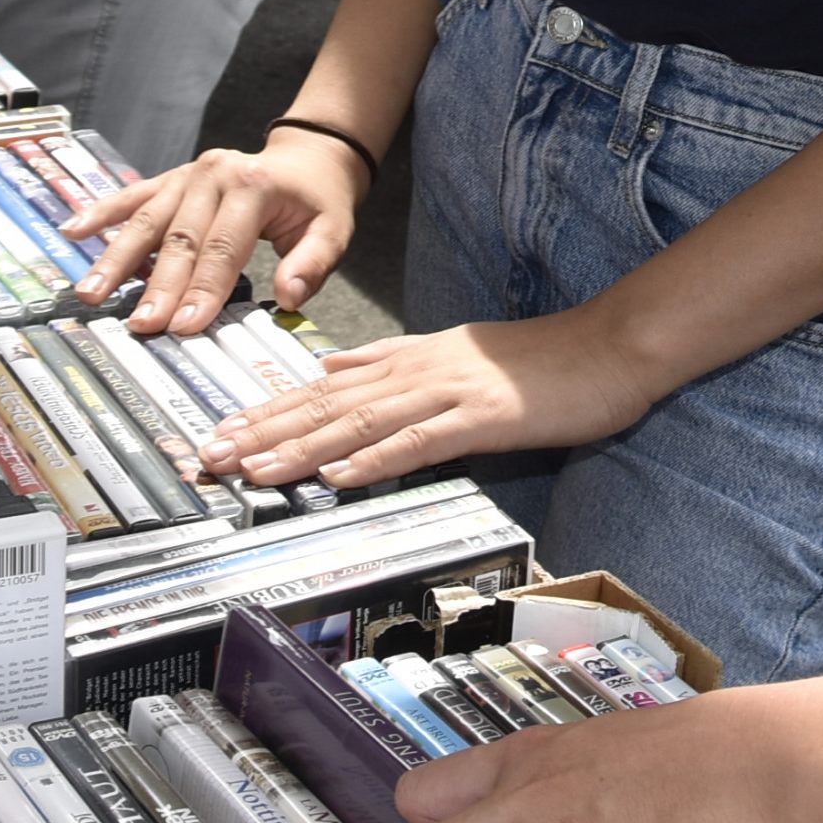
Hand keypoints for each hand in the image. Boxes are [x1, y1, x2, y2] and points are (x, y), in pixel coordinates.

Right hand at [67, 132, 369, 322]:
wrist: (308, 158)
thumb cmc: (318, 201)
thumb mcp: (333, 230)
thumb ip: (311, 264)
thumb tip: (289, 298)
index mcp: (253, 186)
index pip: (223, 248)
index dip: (203, 289)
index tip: (183, 326)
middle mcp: (214, 174)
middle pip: (180, 238)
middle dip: (158, 287)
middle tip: (139, 325)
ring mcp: (188, 173)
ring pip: (147, 220)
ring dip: (116, 258)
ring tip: (91, 293)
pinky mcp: (172, 178)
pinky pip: (132, 196)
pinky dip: (102, 212)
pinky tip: (73, 230)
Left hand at [197, 312, 659, 490]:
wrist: (608, 348)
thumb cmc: (540, 361)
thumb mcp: (454, 351)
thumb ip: (390, 360)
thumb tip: (333, 366)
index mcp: (410, 358)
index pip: (326, 386)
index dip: (270, 411)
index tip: (223, 432)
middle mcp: (419, 369)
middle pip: (328, 402)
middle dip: (265, 431)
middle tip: (213, 455)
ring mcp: (449, 391)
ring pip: (361, 419)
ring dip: (303, 446)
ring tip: (256, 469)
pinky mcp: (482, 416)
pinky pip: (420, 440)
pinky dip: (377, 458)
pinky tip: (341, 475)